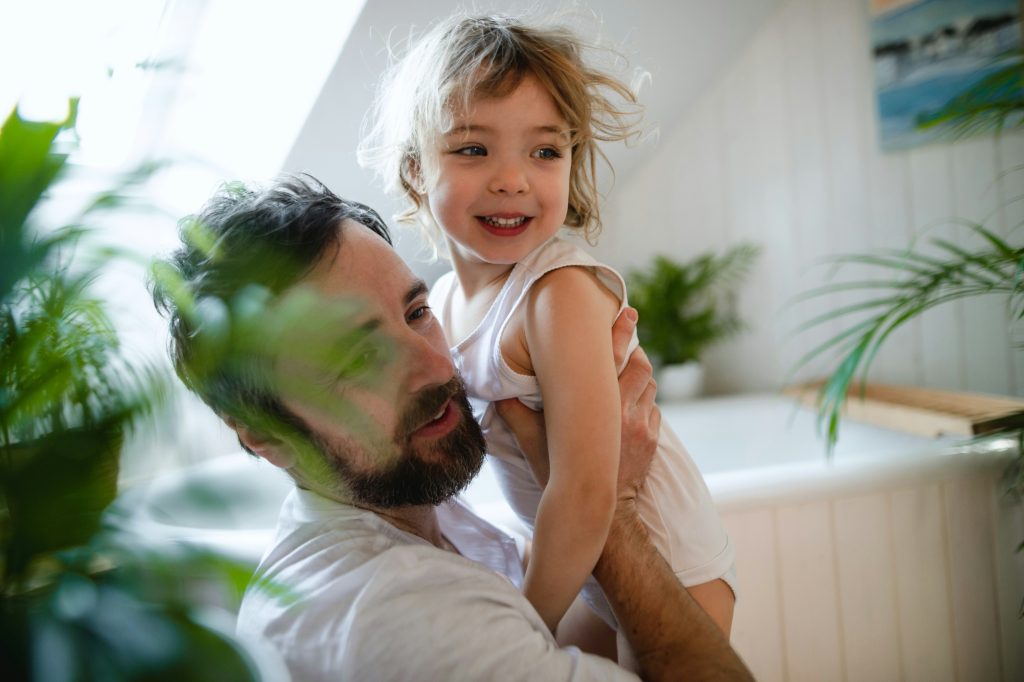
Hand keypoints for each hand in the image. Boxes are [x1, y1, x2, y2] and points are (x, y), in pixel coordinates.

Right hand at [496, 308, 658, 492]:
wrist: (603, 514)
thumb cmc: (562, 478)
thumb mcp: (535, 446)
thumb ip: (517, 415)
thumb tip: (498, 391)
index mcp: (598, 407)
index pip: (614, 358)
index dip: (621, 332)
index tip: (626, 312)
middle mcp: (625, 412)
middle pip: (641, 366)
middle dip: (634, 351)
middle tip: (625, 341)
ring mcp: (642, 426)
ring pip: (649, 386)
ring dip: (639, 376)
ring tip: (624, 375)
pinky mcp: (653, 440)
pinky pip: (654, 409)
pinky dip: (644, 402)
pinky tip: (628, 406)